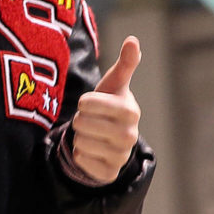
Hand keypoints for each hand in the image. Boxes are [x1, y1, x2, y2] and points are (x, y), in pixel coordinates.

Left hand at [71, 36, 141, 183]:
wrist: (111, 138)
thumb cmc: (110, 104)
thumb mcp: (115, 83)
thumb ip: (125, 62)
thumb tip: (133, 39)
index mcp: (130, 111)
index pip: (87, 103)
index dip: (84, 102)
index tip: (92, 103)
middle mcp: (130, 135)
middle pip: (81, 123)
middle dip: (81, 120)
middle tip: (92, 120)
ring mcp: (121, 157)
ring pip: (80, 142)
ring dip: (80, 137)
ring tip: (93, 134)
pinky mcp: (109, 174)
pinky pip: (81, 161)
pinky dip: (80, 155)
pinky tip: (92, 150)